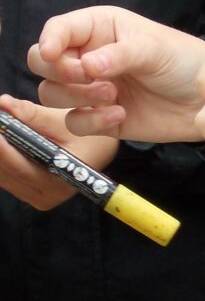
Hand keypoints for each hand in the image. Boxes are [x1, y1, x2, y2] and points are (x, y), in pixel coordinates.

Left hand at [0, 95, 117, 209]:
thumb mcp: (64, 122)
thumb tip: (3, 103)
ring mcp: (35, 197)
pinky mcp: (28, 193)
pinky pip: (5, 176)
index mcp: (58, 183)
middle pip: (5, 172)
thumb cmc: (86, 135)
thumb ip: (32, 114)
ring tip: (2, 125)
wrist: (98, 149)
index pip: (17, 166)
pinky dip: (2, 156)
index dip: (0, 147)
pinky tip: (4, 137)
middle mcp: (45, 196)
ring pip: (2, 175)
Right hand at [28, 6, 204, 142]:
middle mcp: (88, 57)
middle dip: (59, 72)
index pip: (57, 30)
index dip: (50, 41)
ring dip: (76, 97)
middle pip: (43, 64)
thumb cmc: (183, 61)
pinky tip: (119, 114)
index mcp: (97, 29)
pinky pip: (77, 123)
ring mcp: (92, 90)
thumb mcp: (152, 48)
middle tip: (87, 78)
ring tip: (112, 95)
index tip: (54, 53)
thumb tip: (86, 66)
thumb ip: (118, 55)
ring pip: (53, 95)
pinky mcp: (102, 120)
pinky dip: (92, 122)